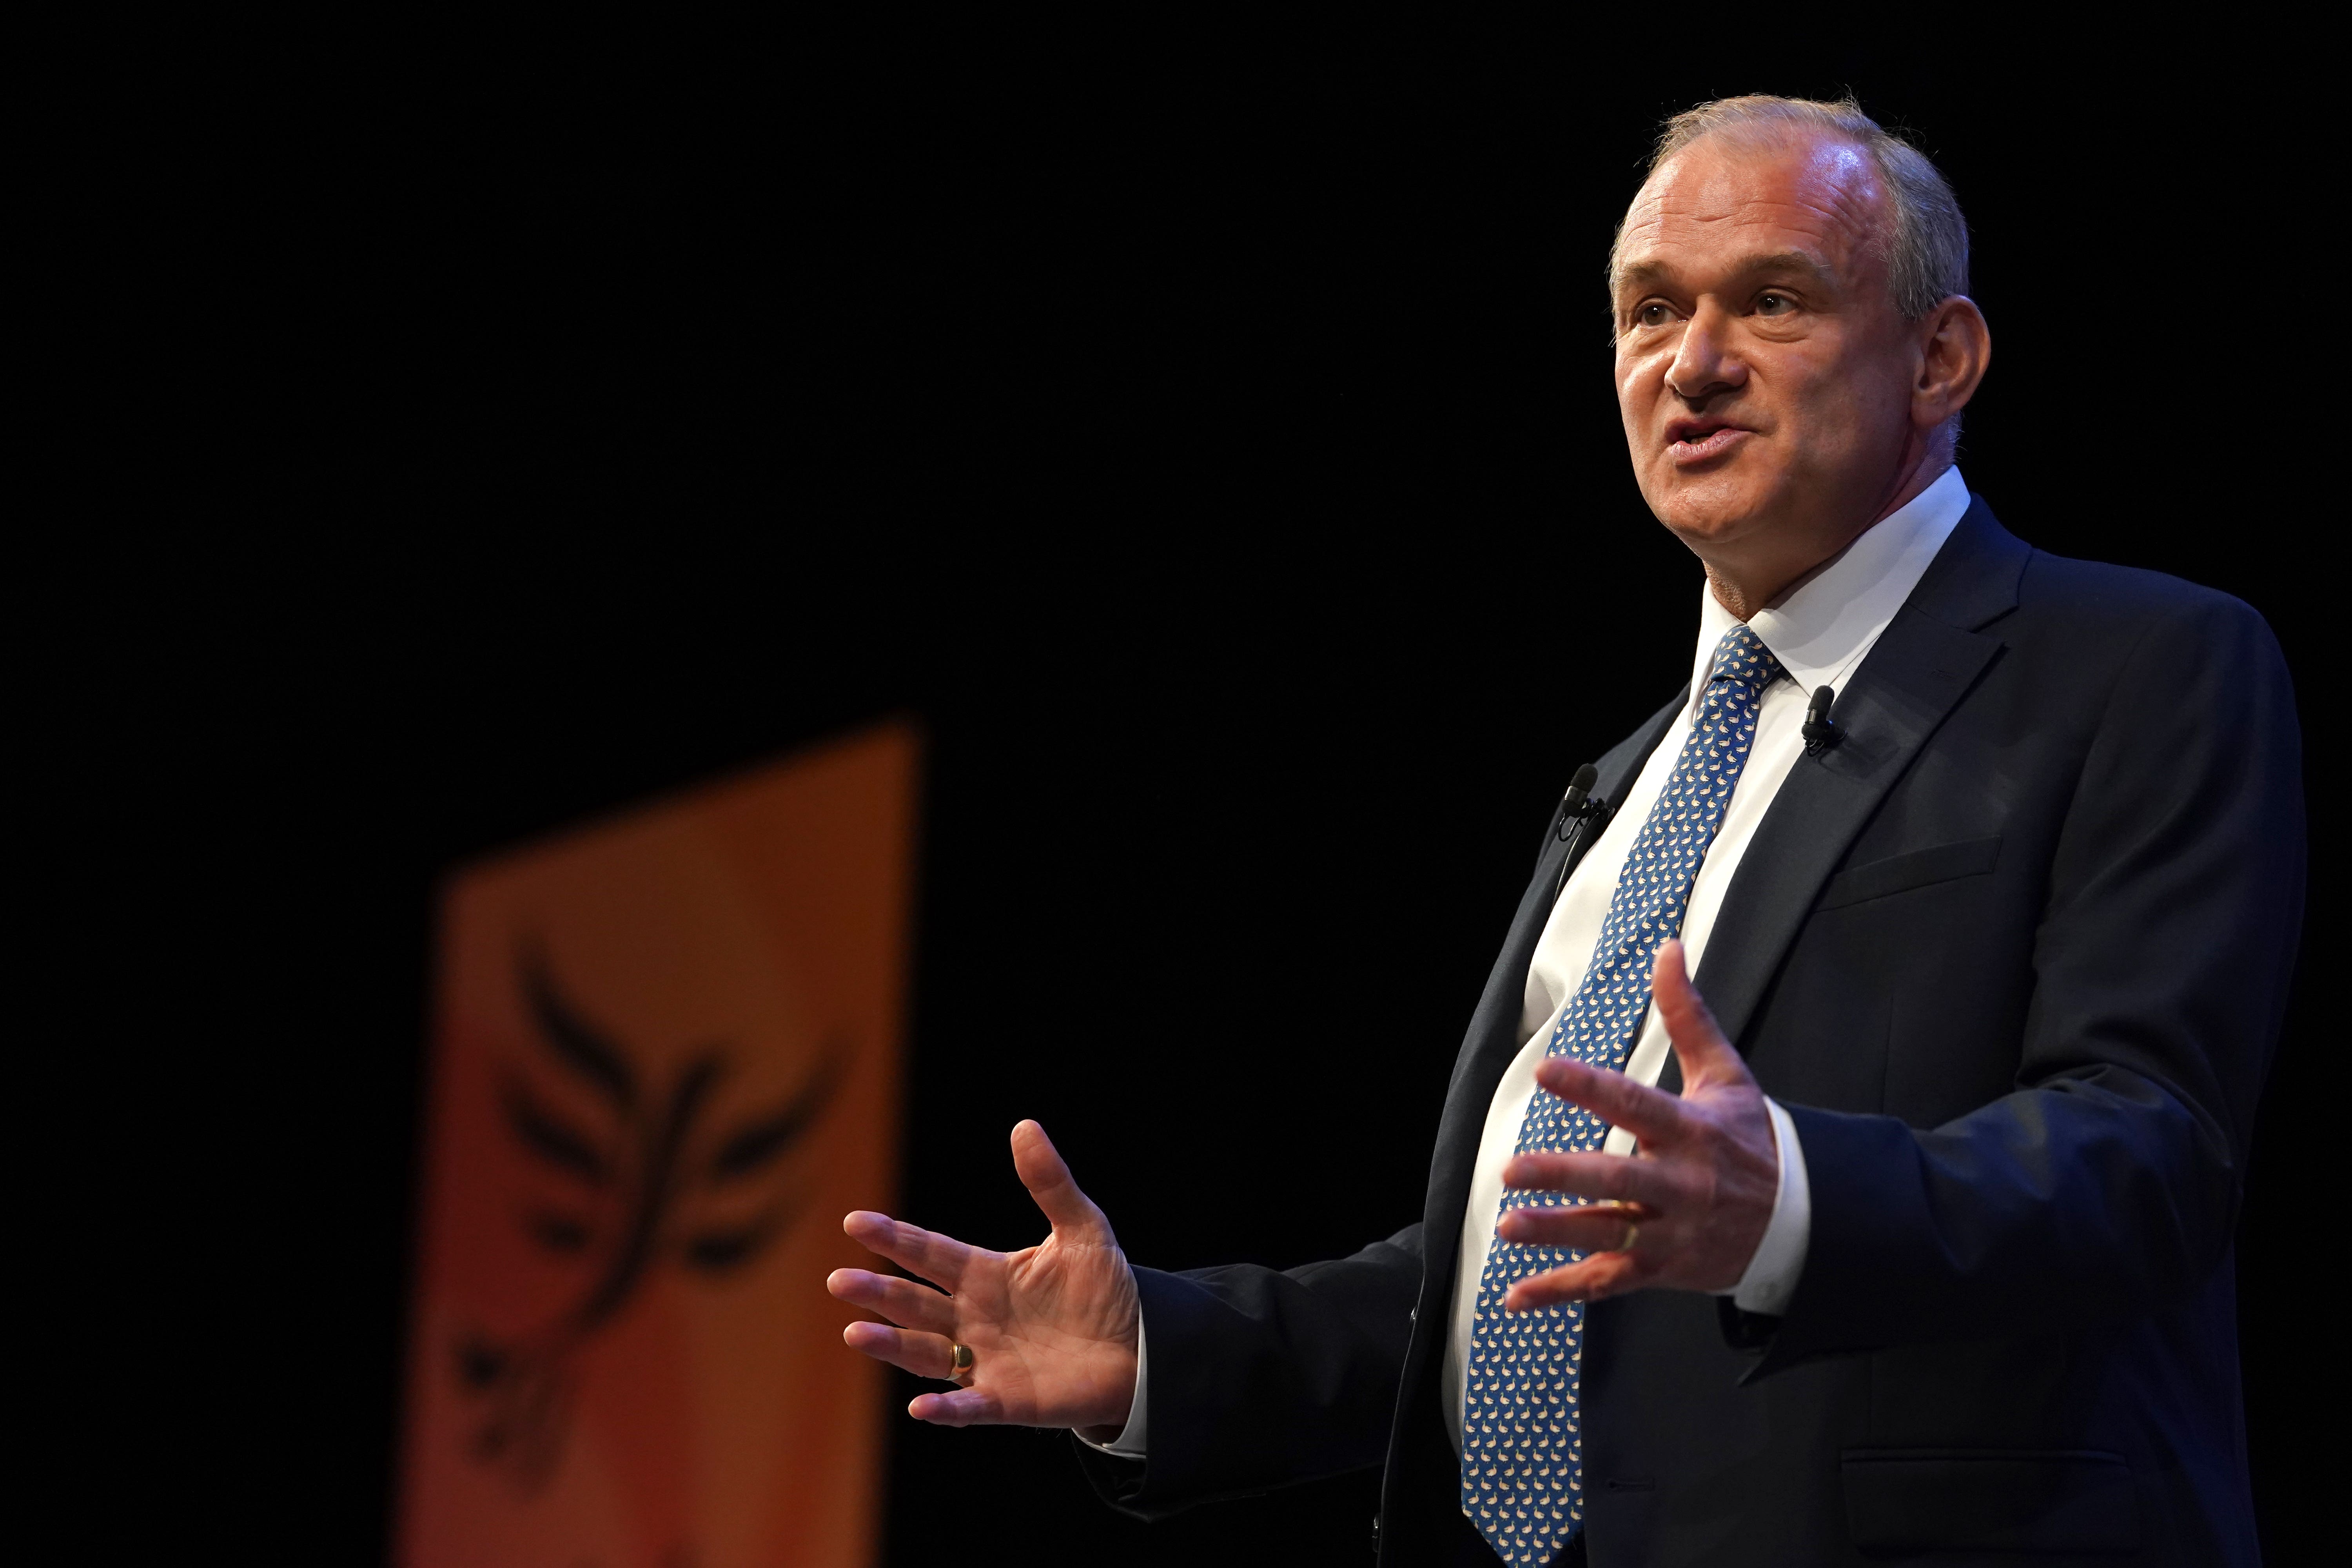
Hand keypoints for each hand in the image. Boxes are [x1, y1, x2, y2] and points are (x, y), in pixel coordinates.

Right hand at [827, 1119, 1140, 1434]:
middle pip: (915, 1303)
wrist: (1142, 1349)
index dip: (894, 1238)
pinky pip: (969, 1407)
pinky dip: (946, 1410)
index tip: (855, 1221)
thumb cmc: (1106, 1290)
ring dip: (892, 1345)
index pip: (930, 1253)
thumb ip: (1051, 1182)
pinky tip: (920, 1408)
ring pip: (926, 1354)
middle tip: (839, 1280)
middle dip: (878, 1291)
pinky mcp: (1008, 1401)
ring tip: (856, 1332)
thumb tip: (1024, 1125)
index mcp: (985, 1275)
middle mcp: (974, 1318)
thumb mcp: (1083, 1229)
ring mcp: (985, 1362)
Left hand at [1494, 938, 1779, 1309]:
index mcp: (1692, 1131)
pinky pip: (1608, 1284)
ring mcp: (1673, 1232)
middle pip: (1619, 1179)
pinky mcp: (1663, 1269)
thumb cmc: (1752, 1139)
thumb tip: (1668, 951)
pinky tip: (1517, 1296)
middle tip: (1513, 1171)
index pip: (1635, 1102)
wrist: (1804, 1218)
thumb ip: (1689, 1014)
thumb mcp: (1726, 1074)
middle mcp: (1682, 1185)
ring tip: (1508, 1226)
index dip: (1591, 1087)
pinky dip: (1562, 1292)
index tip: (1548, 1070)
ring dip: (1558, 1235)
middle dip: (1566, 1177)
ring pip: (1610, 1236)